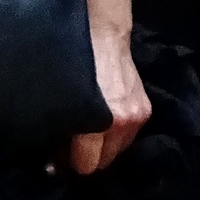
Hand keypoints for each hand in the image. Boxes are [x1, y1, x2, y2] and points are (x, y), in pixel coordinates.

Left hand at [69, 28, 151, 175]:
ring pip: (118, 151)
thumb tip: (54, 156)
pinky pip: (129, 136)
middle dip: (87, 157)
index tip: (60, 159)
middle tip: (72, 147)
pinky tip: (104, 123)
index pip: (87, 164)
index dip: (71, 163)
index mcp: (101, 121)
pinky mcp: (145, 110)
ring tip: (88, 135)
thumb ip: (62, 128)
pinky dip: (116, 134)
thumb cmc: (76, 62)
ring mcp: (137, 117)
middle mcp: (123, 122)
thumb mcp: (63, 97)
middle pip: (104, 162)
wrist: (105, 35)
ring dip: (104, 147)